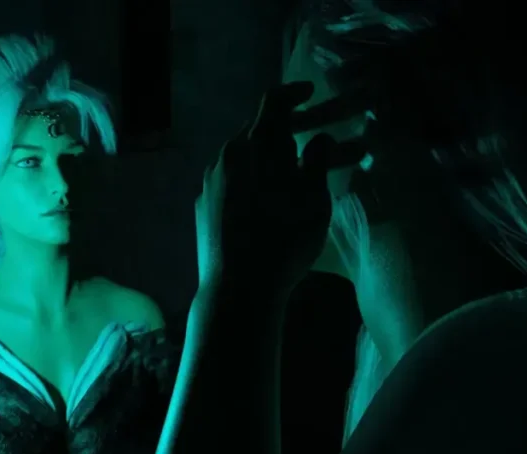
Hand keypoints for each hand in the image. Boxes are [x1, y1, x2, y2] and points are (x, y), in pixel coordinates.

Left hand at [195, 82, 333, 301]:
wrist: (238, 289)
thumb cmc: (283, 239)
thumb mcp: (313, 198)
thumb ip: (316, 160)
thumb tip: (318, 138)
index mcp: (253, 146)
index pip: (273, 104)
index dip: (294, 93)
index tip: (312, 91)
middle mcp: (226, 158)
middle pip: (261, 133)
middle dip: (294, 133)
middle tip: (321, 137)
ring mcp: (211, 184)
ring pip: (249, 160)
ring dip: (277, 160)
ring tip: (303, 172)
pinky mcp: (206, 209)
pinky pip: (236, 183)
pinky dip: (258, 180)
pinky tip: (273, 198)